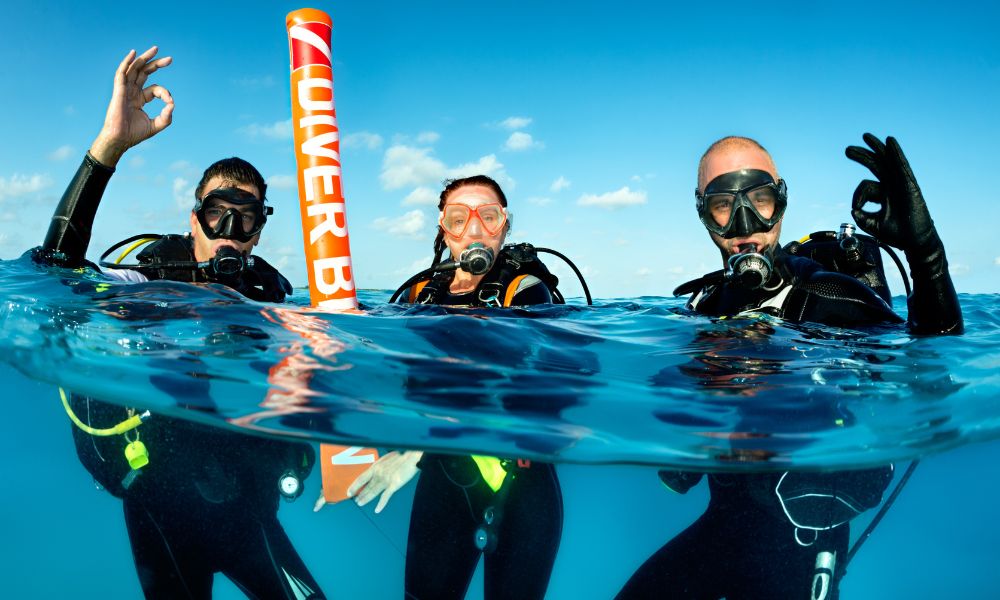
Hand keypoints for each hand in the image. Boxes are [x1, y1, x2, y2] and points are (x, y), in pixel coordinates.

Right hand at [90, 46, 173, 166]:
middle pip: (144, 73)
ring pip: (134, 69)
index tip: (170, 102)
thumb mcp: (156, 125)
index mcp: (139, 99)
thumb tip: (172, 104)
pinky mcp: (118, 90)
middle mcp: (132, 92)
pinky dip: (126, 62)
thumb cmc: (134, 134)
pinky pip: (121, 73)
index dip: (165, 93)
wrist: (120, 139)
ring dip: (144, 58)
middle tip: (170, 59)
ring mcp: (125, 90)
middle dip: (156, 64)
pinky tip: (133, 53)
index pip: (155, 89)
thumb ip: (166, 117)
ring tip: (156, 49)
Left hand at [348, 450, 421, 513]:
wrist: (411, 457)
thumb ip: (379, 466)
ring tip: (360, 503)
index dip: (354, 486)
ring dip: (366, 499)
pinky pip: (385, 497)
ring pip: (373, 492)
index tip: (349, 492)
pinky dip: (381, 504)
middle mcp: (378, 474)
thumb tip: (375, 470)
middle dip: (360, 494)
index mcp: (375, 466)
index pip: (361, 478)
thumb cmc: (401, 456)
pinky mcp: (394, 485)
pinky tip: (377, 509)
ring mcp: (385, 480)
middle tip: (355, 500)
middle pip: (367, 487)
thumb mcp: (386, 458)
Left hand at [845, 133, 938, 255]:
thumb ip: (862, 218)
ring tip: (865, 136)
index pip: (864, 186)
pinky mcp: (910, 184)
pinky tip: (889, 141)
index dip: (856, 197)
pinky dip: (896, 152)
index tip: (856, 209)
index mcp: (882, 194)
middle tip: (847, 150)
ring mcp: (900, 183)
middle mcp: (891, 185)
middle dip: (862, 156)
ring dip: (876, 148)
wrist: (914, 241)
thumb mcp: (874, 225)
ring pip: (887, 161)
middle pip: (875, 165)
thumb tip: (852, 210)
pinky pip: (901, 165)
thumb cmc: (897, 234)